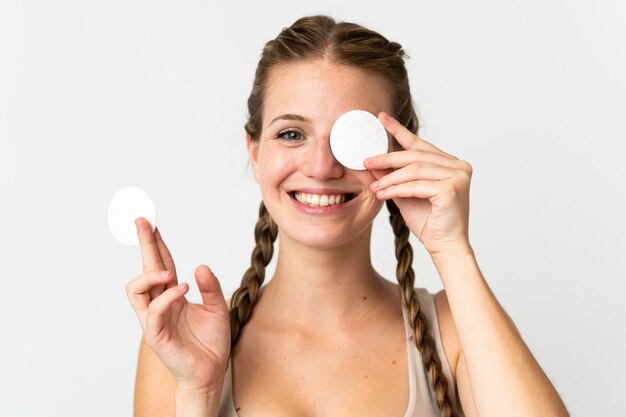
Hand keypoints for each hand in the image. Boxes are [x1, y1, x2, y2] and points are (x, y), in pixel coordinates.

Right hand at [125, 218, 230, 391]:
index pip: (161, 265)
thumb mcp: (218, 307)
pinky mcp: (156, 336)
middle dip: (144, 245)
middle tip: (143, 221)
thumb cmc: (210, 342)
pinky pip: (153, 312)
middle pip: (146, 269)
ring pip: (136, 291)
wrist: (211, 373)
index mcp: (172, 296)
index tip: (152, 223)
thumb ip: (210, 286)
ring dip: (150, 275)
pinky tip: (181, 290)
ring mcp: (154, 320)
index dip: (157, 244)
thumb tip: (199, 267)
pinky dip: (166, 298)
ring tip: (168, 272)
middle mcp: (160, 305)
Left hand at [364, 112, 472, 257]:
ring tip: (373, 187)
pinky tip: (383, 194)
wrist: (445, 246)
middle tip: (366, 161)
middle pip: (415, 155)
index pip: (420, 143)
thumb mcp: (405, 193)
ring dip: (389, 178)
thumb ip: (392, 176)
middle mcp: (458, 165)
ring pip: (414, 170)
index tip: (380, 118)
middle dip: (387, 158)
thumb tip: (369, 162)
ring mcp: (458, 175)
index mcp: (450, 163)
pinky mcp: (452, 188)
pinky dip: (397, 189)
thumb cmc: (428, 221)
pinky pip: (416, 184)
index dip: (398, 130)